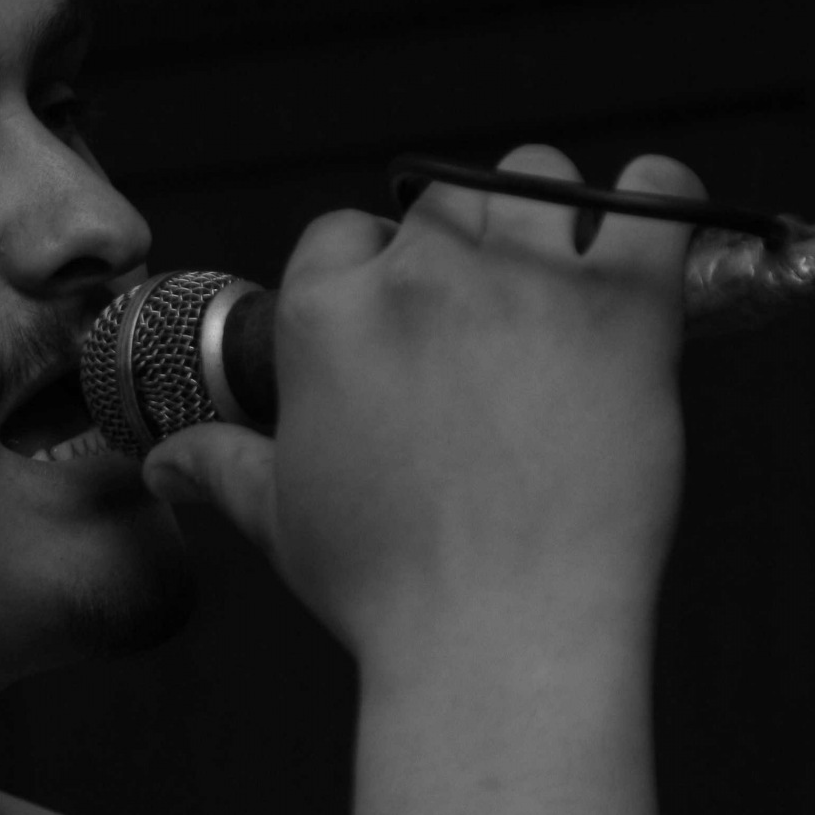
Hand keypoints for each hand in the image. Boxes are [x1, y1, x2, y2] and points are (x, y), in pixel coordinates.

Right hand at [143, 146, 698, 657]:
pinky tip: (641, 240)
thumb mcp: (281, 520)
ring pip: (534, 177)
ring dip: (542, 215)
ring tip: (555, 280)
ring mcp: (526, 281)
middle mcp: (423, 276)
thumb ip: (222, 466)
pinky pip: (654, 196)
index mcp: (329, 314)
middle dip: (459, 246)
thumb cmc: (387, 589)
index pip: (343, 233)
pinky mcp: (623, 305)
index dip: (372, 274)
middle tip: (484, 325)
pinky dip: (655, 195)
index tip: (401, 325)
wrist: (501, 637)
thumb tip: (159, 462)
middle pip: (441, 200)